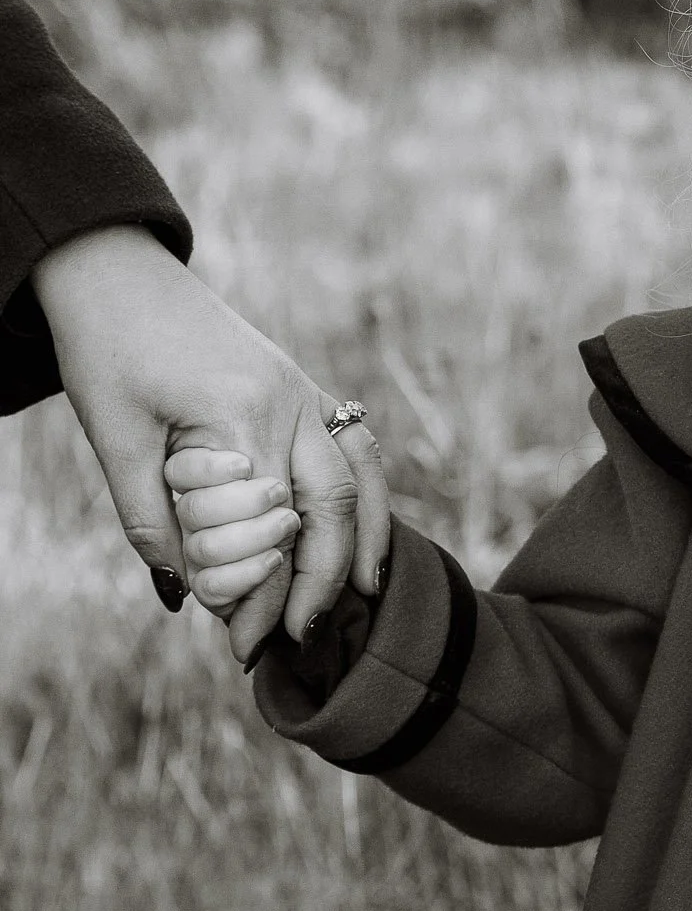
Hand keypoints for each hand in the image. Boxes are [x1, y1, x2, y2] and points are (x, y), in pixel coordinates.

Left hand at [30, 225, 389, 660]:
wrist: (116, 270)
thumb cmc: (106, 349)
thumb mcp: (113, 436)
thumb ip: (150, 516)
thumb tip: (186, 592)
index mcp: (238, 413)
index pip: (269, 526)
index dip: (261, 592)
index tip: (244, 641)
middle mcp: (287, 401)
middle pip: (330, 507)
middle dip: (322, 581)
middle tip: (299, 637)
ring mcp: (302, 389)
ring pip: (358, 477)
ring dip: (364, 541)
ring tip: (360, 597)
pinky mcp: (301, 386)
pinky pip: (354, 447)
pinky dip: (367, 496)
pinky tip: (364, 534)